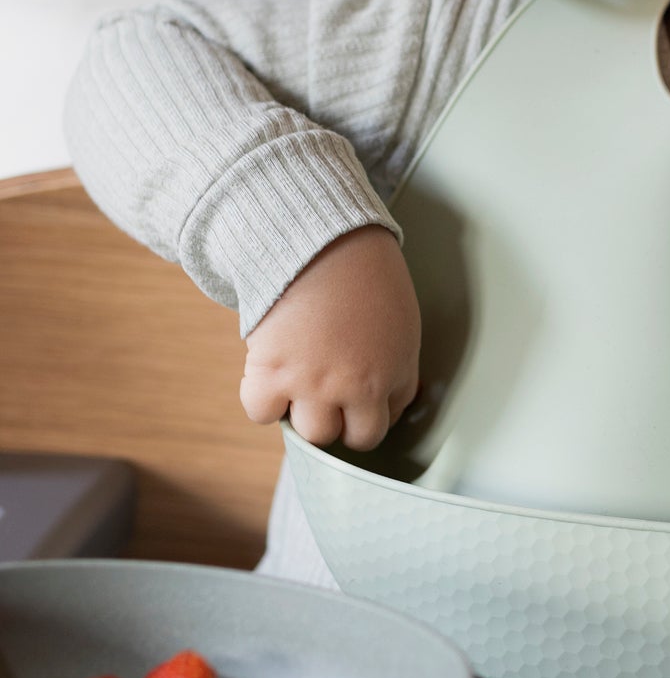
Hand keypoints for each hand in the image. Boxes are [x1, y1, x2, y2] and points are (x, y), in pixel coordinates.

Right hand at [240, 225, 420, 450]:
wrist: (320, 240)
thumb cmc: (362, 269)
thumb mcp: (399, 319)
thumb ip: (394, 360)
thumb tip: (386, 393)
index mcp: (396, 371)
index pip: (387, 419)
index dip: (370, 408)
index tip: (358, 397)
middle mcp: (359, 386)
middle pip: (355, 437)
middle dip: (344, 418)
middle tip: (329, 392)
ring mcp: (315, 385)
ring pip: (312, 434)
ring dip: (305, 412)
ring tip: (301, 379)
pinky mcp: (273, 374)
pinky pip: (262, 412)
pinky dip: (263, 398)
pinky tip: (271, 371)